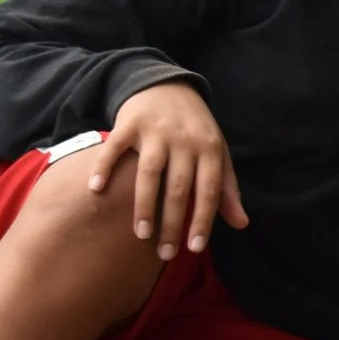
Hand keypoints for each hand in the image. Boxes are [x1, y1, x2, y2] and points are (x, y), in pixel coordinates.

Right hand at [87, 81, 247, 260]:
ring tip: (140, 234)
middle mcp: (185, 141)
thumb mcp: (217, 154)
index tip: (194, 249)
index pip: (208, 191)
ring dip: (145, 205)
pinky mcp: (129, 123)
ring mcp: (156, 131)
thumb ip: (226, 189)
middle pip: (179, 188)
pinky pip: (115, 147)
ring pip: (149, 173)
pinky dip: (104, 167)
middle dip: (173, 223)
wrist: (168, 85)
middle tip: (165, 254)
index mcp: (210, 149)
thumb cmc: (196, 129)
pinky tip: (96, 190)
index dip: (202, 221)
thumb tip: (241, 224)